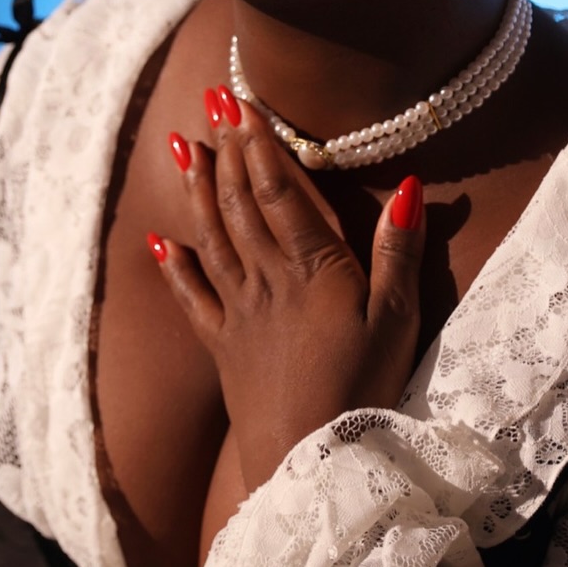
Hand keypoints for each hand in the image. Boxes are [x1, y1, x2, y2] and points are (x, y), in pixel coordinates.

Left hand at [149, 90, 425, 494]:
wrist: (309, 463)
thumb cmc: (363, 391)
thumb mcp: (397, 320)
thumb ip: (398, 251)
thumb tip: (406, 186)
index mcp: (311, 269)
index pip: (279, 192)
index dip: (260, 144)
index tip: (243, 103)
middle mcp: (265, 280)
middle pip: (239, 203)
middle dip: (226, 150)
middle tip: (211, 103)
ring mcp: (237, 311)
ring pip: (211, 237)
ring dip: (196, 189)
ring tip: (181, 146)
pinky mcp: (221, 345)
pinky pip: (191, 297)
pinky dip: (174, 266)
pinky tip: (161, 241)